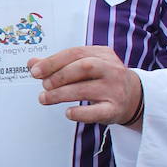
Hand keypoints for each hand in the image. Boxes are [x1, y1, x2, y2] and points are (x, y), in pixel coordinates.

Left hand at [28, 45, 142, 124]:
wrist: (133, 97)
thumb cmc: (102, 79)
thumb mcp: (84, 66)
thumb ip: (58, 64)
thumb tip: (32, 64)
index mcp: (102, 54)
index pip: (75, 53)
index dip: (53, 62)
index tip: (35, 71)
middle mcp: (111, 69)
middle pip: (83, 67)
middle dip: (59, 76)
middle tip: (44, 86)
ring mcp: (115, 89)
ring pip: (86, 89)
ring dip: (60, 94)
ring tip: (45, 99)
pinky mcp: (115, 109)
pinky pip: (98, 112)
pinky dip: (80, 113)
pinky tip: (68, 112)